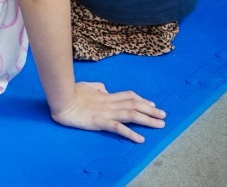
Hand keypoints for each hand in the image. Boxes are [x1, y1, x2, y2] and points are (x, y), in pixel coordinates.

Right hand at [50, 81, 165, 142]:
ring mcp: (106, 112)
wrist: (62, 99)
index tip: (152, 104)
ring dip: (147, 120)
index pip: (128, 96)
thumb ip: (96, 87)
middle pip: (135, 105)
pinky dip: (131, 133)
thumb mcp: (86, 86)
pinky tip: (140, 139)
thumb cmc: (70, 92)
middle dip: (151, 110)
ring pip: (131, 115)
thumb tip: (104, 87)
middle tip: (164, 115)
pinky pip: (118, 128)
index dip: (142, 100)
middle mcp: (110, 103)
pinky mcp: (100, 122)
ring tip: (160, 125)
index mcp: (106, 95)